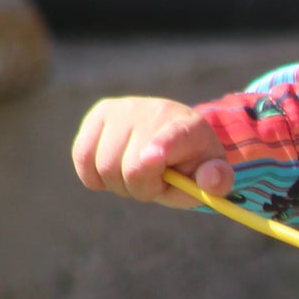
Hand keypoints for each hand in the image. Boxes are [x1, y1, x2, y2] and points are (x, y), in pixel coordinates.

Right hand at [71, 96, 233, 207]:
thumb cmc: (191, 162)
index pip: (170, 138)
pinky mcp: (99, 114)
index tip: (151, 160)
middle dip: (142, 189)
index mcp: (187, 128)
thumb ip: (216, 181)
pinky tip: (111, 172)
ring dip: (119, 185)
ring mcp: (123, 109)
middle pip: (131, 168)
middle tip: (155, 182)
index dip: (159, 149)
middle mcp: (153, 111)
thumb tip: (210, 181)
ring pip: (104, 166)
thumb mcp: (211, 174)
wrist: (173, 133)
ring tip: (137, 174)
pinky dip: (93, 175)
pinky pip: (82, 156)